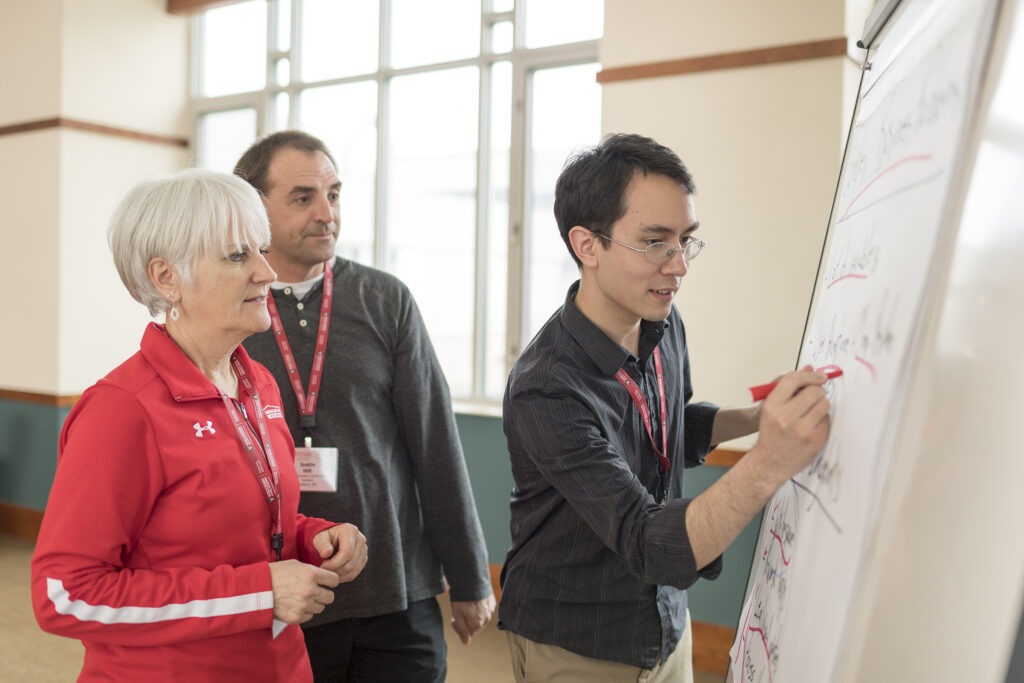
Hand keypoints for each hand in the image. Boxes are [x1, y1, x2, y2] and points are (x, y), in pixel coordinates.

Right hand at [268, 560, 339, 624]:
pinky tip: (296, 605)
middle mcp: (310, 590)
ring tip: (302, 598)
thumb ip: (311, 571)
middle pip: (330, 597)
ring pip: (320, 608)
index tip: (326, 582)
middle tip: (314, 591)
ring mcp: (303, 605)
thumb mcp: (295, 564)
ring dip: (314, 604)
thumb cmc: (273, 574)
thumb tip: (323, 576)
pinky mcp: (296, 617)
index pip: (334, 580)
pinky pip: (309, 616)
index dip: (330, 581)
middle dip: (323, 594)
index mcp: (311, 574)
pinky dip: (305, 612)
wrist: (256, 589)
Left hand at [312, 524, 367, 582]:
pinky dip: (343, 577)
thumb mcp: (320, 538)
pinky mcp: (363, 559)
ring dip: (338, 575)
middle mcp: (360, 539)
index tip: (323, 567)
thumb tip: (326, 553)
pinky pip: (354, 574)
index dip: (334, 564)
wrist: (332, 540)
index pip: (346, 553)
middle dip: (335, 570)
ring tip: (328, 571)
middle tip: (324, 570)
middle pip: (350, 563)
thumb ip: (322, 545)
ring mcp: (364, 550)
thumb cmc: (325, 538)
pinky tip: (334, 573)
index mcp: (350, 530)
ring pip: (352, 570)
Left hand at [450, 594, 495, 644]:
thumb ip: (462, 630)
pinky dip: (479, 608)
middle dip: (466, 622)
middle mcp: (486, 619)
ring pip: (480, 619)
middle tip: (459, 611)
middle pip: (474, 627)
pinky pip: (485, 610)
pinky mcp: (492, 602)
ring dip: (473, 615)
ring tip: (467, 605)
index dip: (459, 628)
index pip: (467, 636)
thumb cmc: (462, 596)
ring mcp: (490, 610)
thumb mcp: (457, 615)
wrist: (471, 579)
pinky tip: (473, 601)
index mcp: (477, 624)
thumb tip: (466, 642)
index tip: (453, 620)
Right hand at [754, 365, 830, 482]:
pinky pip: (827, 420)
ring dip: (821, 405)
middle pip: (814, 391)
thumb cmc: (771, 432)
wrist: (769, 462)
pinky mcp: (815, 441)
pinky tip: (811, 426)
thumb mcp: (771, 408)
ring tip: (811, 412)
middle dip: (817, 390)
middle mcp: (785, 418)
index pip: (793, 380)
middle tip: (813, 396)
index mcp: (772, 406)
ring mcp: (802, 431)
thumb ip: (788, 387)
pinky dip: (822, 420)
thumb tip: (810, 368)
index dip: (809, 375)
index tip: (819, 376)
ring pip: (824, 404)